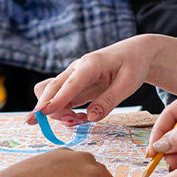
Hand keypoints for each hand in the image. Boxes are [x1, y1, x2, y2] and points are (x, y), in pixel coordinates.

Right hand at [28, 35, 176, 124]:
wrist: (135, 53)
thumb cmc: (133, 65)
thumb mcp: (128, 84)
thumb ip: (109, 101)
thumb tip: (90, 117)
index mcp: (90, 64)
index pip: (69, 84)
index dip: (55, 100)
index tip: (42, 113)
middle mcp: (76, 70)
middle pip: (50, 88)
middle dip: (48, 109)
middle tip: (69, 123)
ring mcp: (73, 78)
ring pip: (52, 96)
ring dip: (60, 113)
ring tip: (82, 120)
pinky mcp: (75, 86)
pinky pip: (61, 101)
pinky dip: (66, 112)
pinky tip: (82, 117)